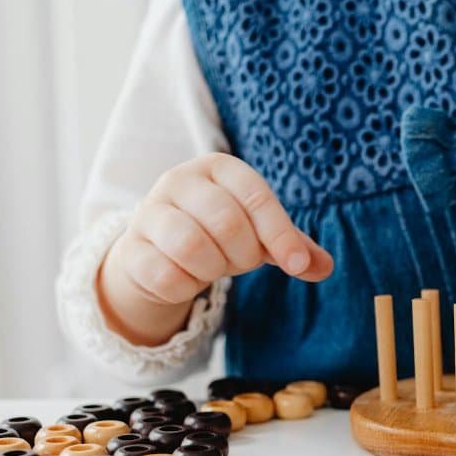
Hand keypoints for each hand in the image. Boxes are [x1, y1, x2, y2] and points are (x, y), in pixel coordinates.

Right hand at [98, 153, 332, 344]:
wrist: (158, 252)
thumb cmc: (218, 235)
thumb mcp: (260, 235)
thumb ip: (293, 248)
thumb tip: (323, 267)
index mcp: (218, 168)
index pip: (256, 196)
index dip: (280, 234)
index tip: (298, 266)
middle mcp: (179, 180)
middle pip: (226, 222)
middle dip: (244, 254)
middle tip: (241, 263)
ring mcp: (149, 211)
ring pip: (191, 246)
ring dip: (213, 270)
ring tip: (213, 268)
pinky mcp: (131, 248)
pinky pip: (166, 275)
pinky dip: (186, 287)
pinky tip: (187, 280)